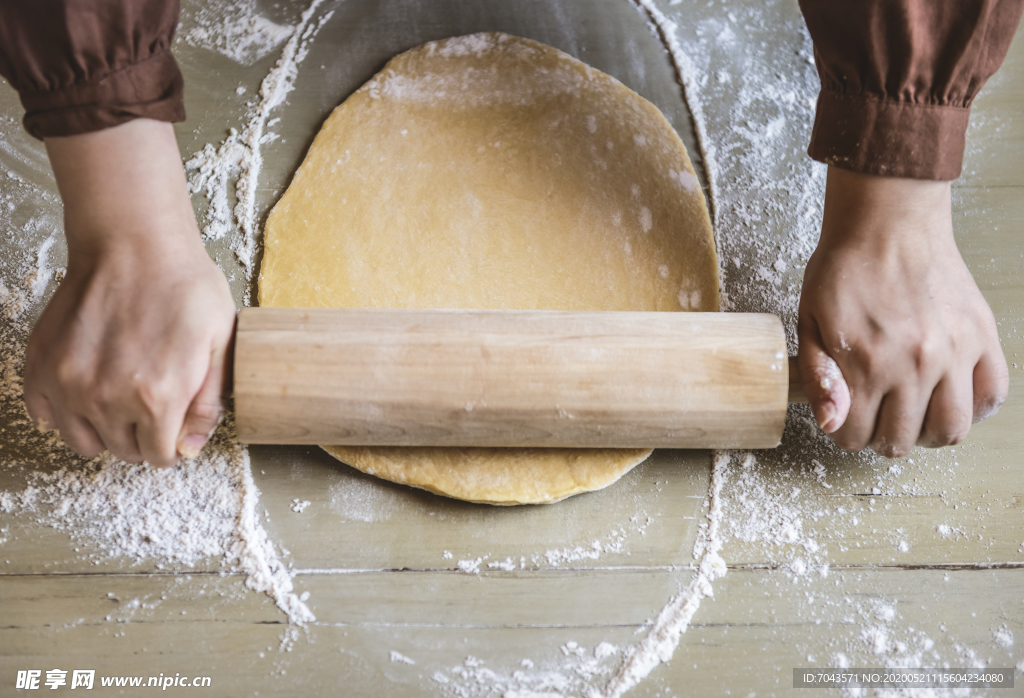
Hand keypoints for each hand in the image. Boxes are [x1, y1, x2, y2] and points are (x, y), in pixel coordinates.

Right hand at [25, 119, 235, 466]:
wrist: (134, 244)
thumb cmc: (184, 286)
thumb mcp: (219, 344)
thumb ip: (207, 403)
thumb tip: (190, 446)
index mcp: (157, 398)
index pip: (160, 456)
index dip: (171, 444)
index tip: (173, 427)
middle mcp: (107, 398)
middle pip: (123, 450)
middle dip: (141, 437)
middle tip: (152, 407)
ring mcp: (68, 383)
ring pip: (83, 441)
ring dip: (103, 430)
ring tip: (121, 401)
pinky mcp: (42, 364)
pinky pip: (44, 414)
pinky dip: (63, 411)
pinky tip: (86, 391)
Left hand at [797, 166, 1007, 456]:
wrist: (887, 222)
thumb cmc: (843, 268)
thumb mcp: (809, 322)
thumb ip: (819, 377)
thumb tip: (832, 423)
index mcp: (867, 364)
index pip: (855, 436)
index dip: (843, 431)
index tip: (844, 415)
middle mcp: (915, 365)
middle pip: (902, 441)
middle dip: (880, 437)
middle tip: (875, 415)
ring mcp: (955, 352)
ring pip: (952, 430)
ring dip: (928, 434)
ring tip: (913, 415)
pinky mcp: (982, 337)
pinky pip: (992, 394)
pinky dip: (975, 408)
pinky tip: (950, 397)